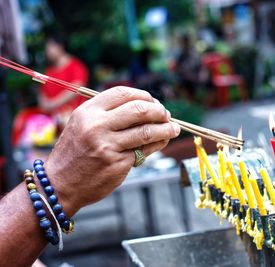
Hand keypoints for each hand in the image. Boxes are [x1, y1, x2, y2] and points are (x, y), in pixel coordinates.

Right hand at [43, 87, 179, 215]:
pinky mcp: (118, 164)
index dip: (144, 95)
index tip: (153, 102)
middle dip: (159, 111)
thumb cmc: (75, 153)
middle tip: (166, 115)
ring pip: (147, 131)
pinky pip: (145, 150)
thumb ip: (107, 113)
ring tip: (174, 128)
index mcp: (88, 112)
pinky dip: (158, 144)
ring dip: (166, 128)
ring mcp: (108, 146)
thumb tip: (145, 106)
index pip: (123, 93)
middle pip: (140, 109)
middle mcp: (97, 126)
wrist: (60, 185)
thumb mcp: (82, 125)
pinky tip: (163, 141)